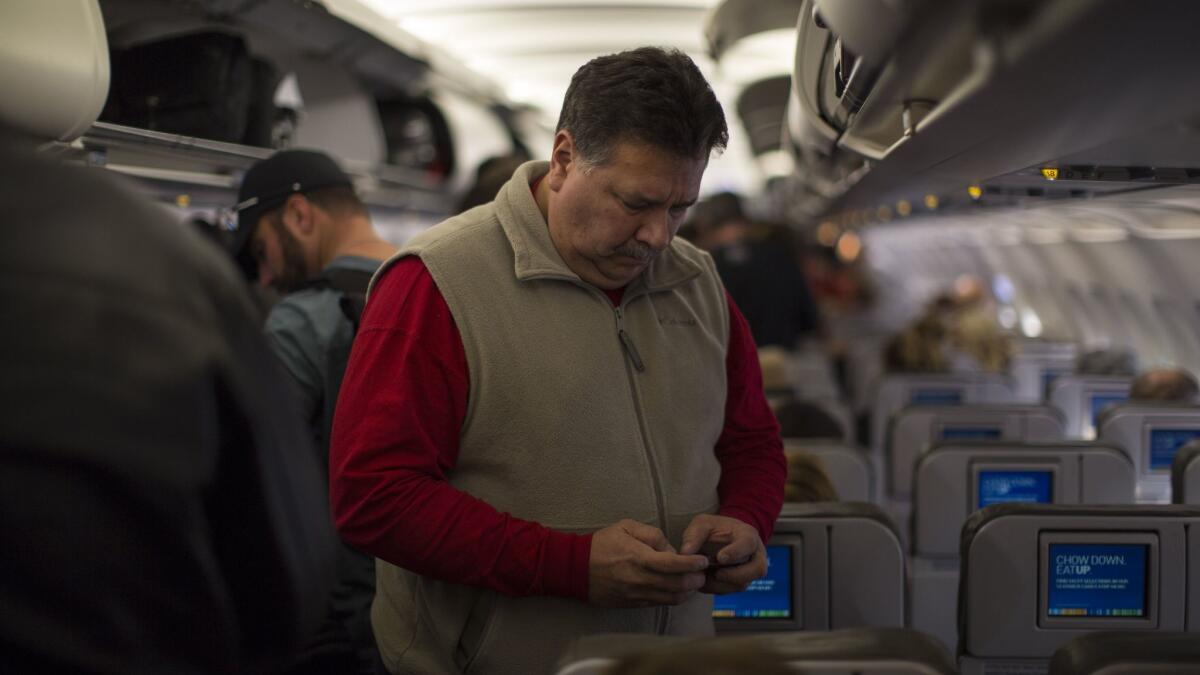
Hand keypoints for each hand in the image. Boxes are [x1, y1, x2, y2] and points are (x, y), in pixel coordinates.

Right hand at [588, 519, 709, 607]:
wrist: (575, 568)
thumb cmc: (602, 543)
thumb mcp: (626, 526)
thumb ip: (652, 534)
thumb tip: (671, 550)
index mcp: (638, 557)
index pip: (672, 564)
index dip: (692, 564)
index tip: (703, 561)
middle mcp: (639, 579)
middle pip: (676, 585)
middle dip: (695, 580)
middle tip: (703, 573)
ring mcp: (636, 594)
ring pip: (670, 598)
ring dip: (687, 592)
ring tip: (694, 583)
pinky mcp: (632, 603)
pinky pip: (659, 603)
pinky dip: (673, 598)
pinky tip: (678, 590)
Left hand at [679, 514, 765, 594]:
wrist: (716, 538)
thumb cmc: (712, 529)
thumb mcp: (701, 525)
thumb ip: (693, 536)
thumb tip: (685, 553)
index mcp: (747, 535)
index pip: (748, 544)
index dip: (736, 552)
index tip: (720, 558)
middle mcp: (755, 554)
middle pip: (758, 569)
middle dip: (736, 575)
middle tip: (716, 574)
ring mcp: (749, 570)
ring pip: (743, 584)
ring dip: (722, 584)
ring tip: (704, 577)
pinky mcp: (739, 582)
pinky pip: (731, 590)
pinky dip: (716, 588)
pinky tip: (703, 582)